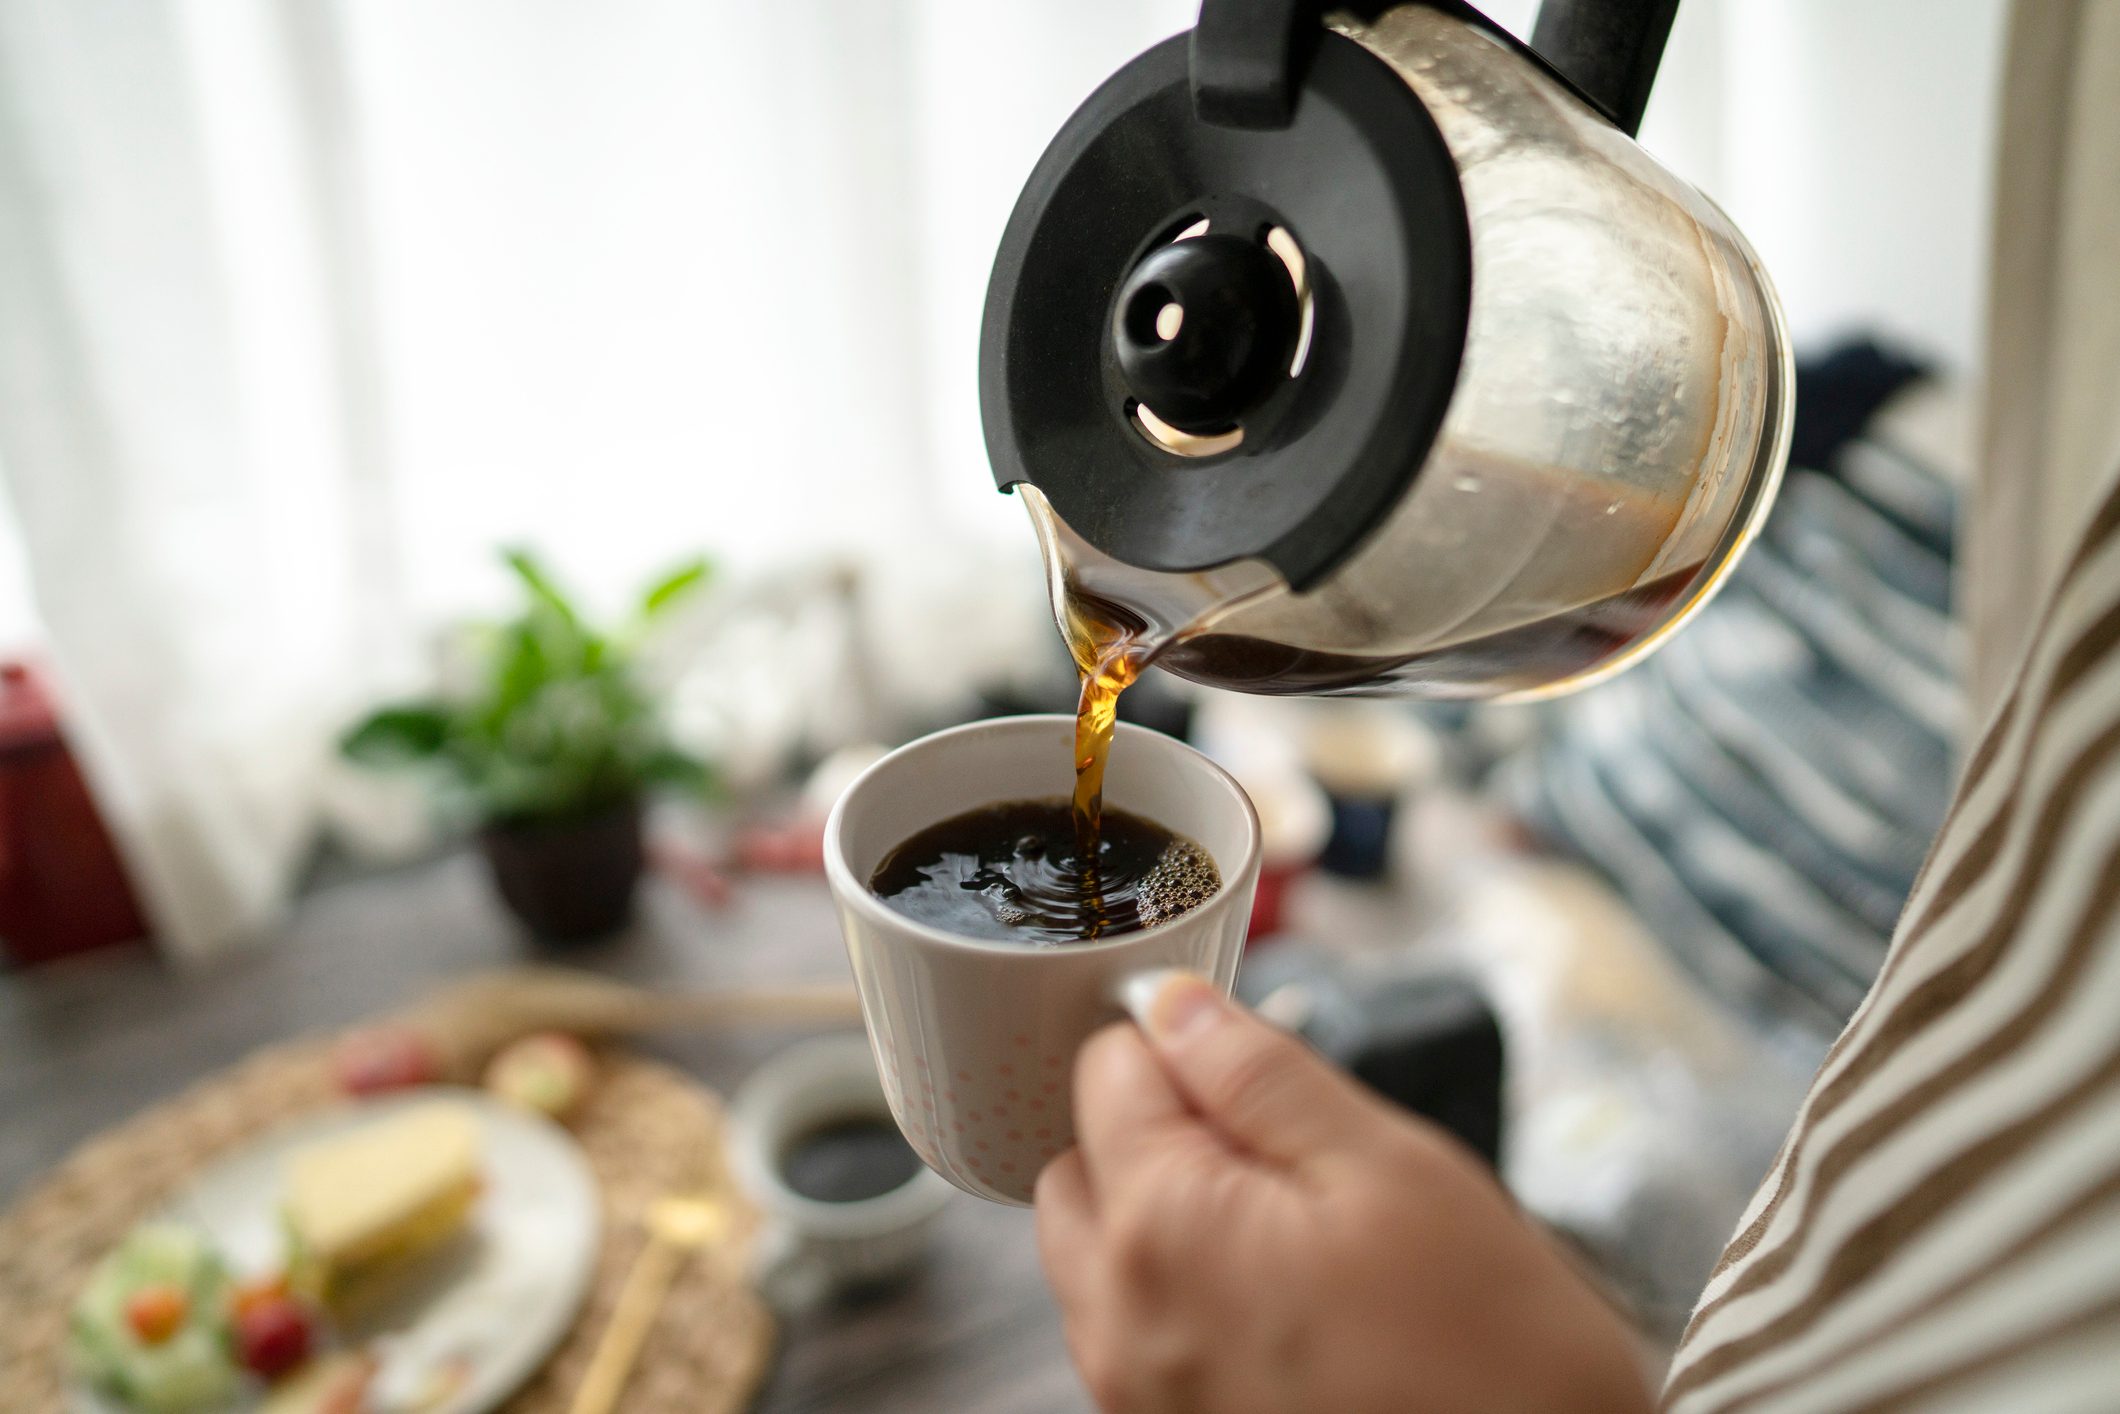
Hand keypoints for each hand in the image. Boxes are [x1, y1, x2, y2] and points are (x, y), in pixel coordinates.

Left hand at [1036, 972, 1651, 1413]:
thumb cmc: (1492, 1361)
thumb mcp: (1393, 1171)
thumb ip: (1261, 1076)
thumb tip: (1176, 1008)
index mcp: (1162, 1229)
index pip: (1104, 1072)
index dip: (1182, 1043)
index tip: (1250, 1061)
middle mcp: (1121, 1320)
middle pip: (1081, 1165)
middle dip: (1155, 1128)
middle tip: (1278, 1146)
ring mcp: (1136, 1391)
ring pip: (1097, 1253)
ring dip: (1162, 1214)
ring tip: (1292, 1232)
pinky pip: (1135, 1331)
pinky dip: (1183, 1293)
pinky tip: (1286, 1302)